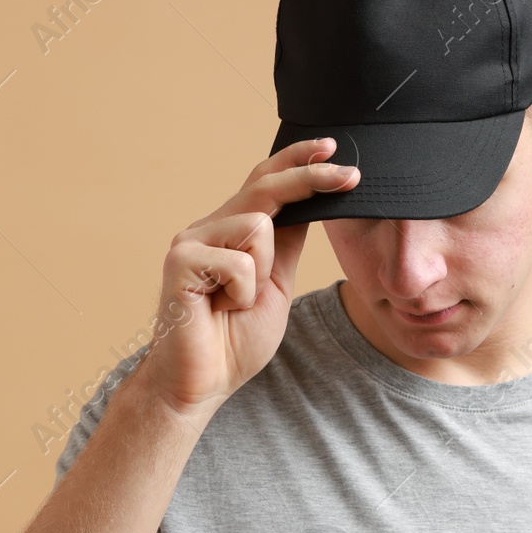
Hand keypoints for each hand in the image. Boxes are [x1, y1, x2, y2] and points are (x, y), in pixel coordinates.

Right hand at [132, 138, 358, 420]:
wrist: (200, 383)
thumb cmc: (233, 341)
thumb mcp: (275, 285)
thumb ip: (286, 246)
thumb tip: (309, 206)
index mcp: (230, 232)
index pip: (265, 183)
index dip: (297, 162)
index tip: (332, 148)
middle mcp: (208, 228)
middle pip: (265, 187)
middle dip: (311, 178)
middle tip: (351, 176)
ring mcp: (191, 242)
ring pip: (257, 227)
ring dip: (261, 274)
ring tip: (236, 303)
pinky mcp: (180, 261)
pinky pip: (239, 261)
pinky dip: (241, 294)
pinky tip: (219, 310)